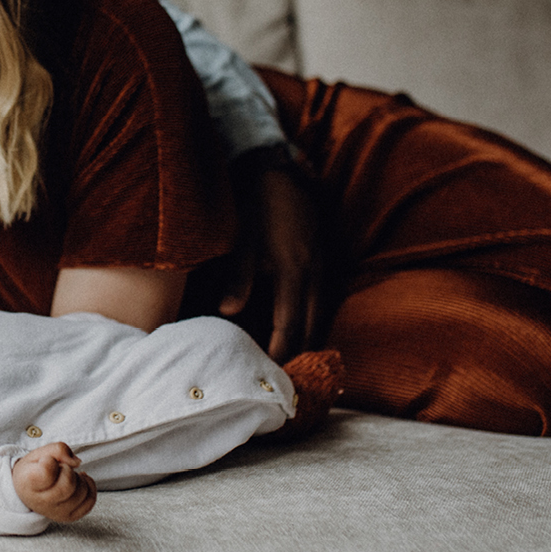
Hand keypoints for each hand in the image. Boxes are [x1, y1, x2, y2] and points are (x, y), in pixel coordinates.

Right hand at [12, 442, 96, 523]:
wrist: (26, 491)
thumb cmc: (33, 470)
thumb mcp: (39, 453)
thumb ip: (58, 450)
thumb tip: (77, 463)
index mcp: (28, 484)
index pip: (47, 471)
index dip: (50, 460)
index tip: (45, 462)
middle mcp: (42, 503)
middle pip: (68, 484)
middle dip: (67, 470)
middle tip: (58, 469)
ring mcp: (57, 513)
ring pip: (82, 491)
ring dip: (78, 478)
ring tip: (65, 477)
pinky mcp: (70, 516)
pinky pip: (90, 500)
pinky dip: (89, 485)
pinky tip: (78, 481)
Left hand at [219, 150, 324, 361]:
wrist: (279, 174)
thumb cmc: (255, 209)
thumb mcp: (241, 242)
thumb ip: (237, 279)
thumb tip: (226, 312)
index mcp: (293, 272)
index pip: (289, 325)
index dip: (280, 351)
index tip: (270, 372)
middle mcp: (314, 273)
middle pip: (311, 326)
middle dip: (299, 354)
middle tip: (284, 377)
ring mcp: (324, 266)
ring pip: (321, 314)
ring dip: (309, 339)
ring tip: (294, 363)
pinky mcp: (325, 260)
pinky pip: (324, 300)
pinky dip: (314, 320)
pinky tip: (303, 331)